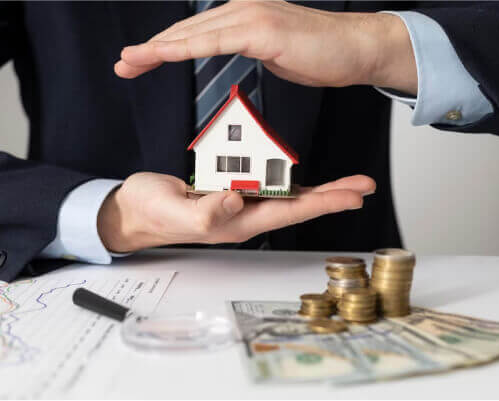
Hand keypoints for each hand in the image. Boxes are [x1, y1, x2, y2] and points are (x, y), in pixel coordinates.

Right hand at [97, 172, 374, 251]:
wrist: (134, 210)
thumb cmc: (151, 212)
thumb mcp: (174, 210)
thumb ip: (204, 210)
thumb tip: (236, 201)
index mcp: (236, 223)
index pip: (289, 212)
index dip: (323, 203)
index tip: (352, 195)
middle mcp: (244, 215)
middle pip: (298, 205)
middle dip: (333, 196)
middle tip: (364, 185)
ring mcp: (239, 205)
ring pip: (288, 196)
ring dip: (320, 190)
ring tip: (348, 183)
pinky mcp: (231, 192)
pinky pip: (268, 186)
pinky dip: (290, 180)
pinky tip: (306, 180)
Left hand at [115, 0, 416, 93]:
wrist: (357, 49)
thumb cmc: (320, 53)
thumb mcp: (274, 52)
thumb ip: (249, 48)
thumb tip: (232, 53)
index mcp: (242, 16)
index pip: (194, 33)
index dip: (163, 47)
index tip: (138, 61)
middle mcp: (242, 9)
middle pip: (186, 31)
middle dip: (150, 48)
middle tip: (123, 63)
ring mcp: (251, 16)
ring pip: (193, 33)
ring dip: (158, 48)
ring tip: (130, 60)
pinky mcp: (262, 29)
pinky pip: (215, 41)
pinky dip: (185, 48)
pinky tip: (162, 55)